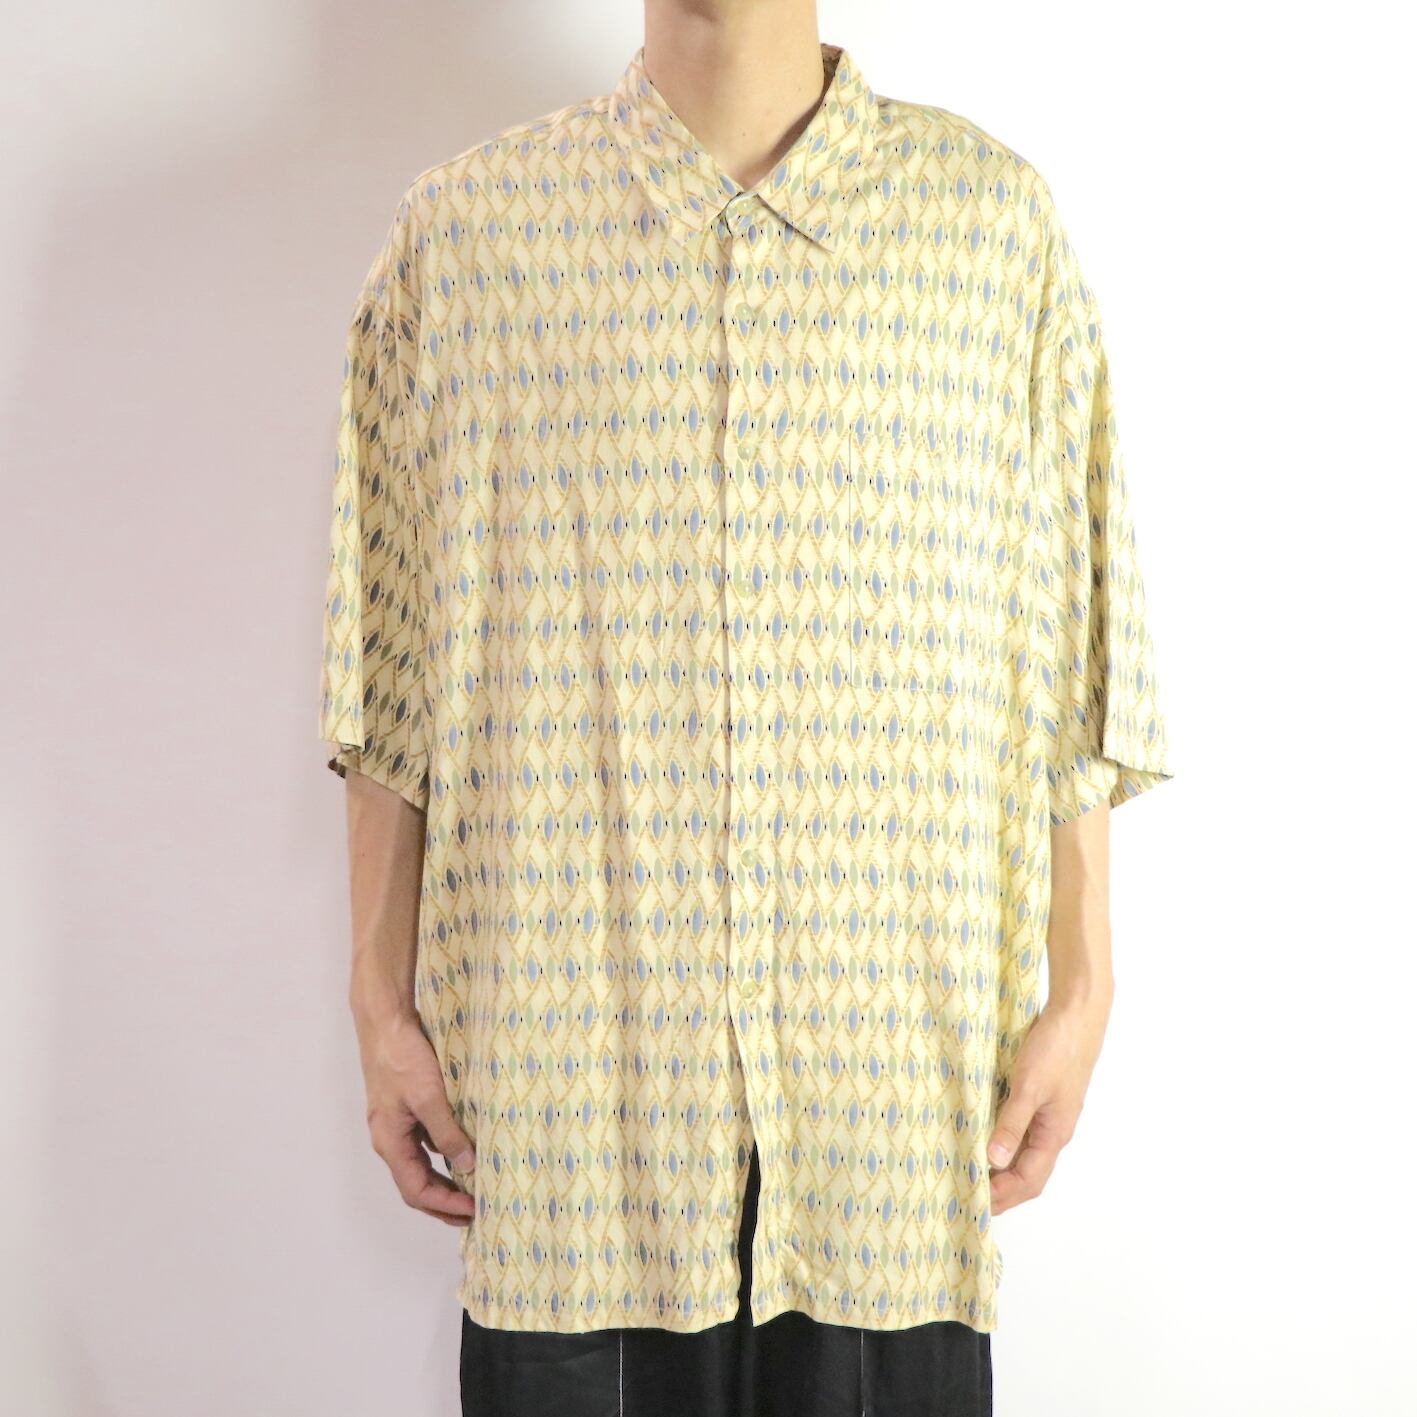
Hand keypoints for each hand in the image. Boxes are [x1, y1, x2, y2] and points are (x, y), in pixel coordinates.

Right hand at [354, 1008, 476, 1226]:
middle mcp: (390, 1138)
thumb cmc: (403, 1058)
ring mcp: (397, 1123)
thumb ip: (447, 1134)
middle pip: (416, 1183)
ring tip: (472, 1187)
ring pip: (421, 1164)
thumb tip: (467, 1167)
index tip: (472, 1209)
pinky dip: (444, 1152)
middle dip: (443, 1201)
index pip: (416, 1190)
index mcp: (390, 1142)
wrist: (386, 1022)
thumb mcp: (429, 1097)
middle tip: (474, 1211)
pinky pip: (425, 1141)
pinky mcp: (406, 1108)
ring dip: (444, 1179)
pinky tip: (464, 1149)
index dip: (444, 1205)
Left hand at [986, 990, 1110, 1215]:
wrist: (1077, 1014)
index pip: (1028, 1180)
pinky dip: (1004, 1142)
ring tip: (974, 1173)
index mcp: (1054, 1134)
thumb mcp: (1029, 1086)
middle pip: (1029, 1173)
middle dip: (1003, 1190)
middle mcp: (1053, 1130)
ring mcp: (1049, 1114)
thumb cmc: (1057, 1049)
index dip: (1003, 1196)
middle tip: (970, 1196)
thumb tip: (994, 1160)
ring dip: (1003, 1168)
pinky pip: (1024, 1131)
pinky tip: (986, 1137)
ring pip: (1026, 1153)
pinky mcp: (1042, 1097)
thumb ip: (1012, 1123)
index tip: (975, 1203)